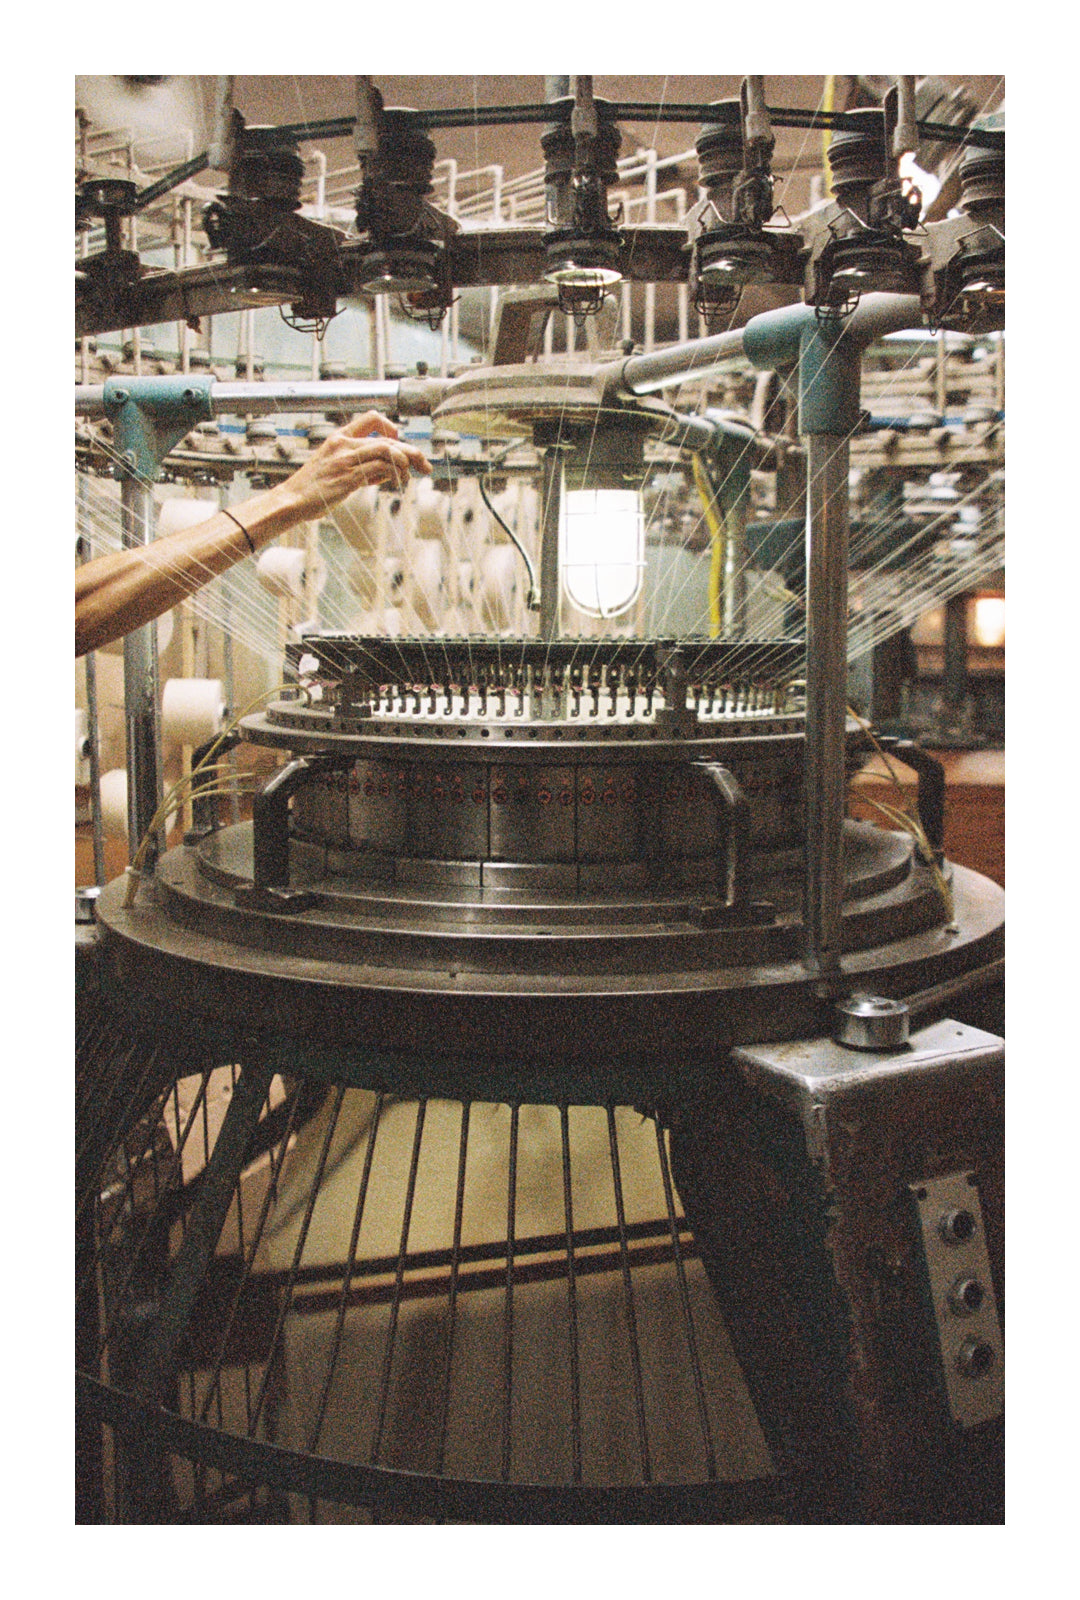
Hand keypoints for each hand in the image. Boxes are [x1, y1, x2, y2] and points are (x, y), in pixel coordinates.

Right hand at [282, 411, 430, 519]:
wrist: (292, 501)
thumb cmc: (313, 489)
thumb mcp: (336, 470)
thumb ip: (362, 468)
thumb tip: (390, 472)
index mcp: (338, 438)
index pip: (371, 418)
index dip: (391, 426)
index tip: (400, 440)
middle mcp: (343, 443)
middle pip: (387, 438)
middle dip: (411, 451)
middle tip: (425, 464)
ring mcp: (345, 459)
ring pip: (387, 450)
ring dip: (406, 461)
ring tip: (411, 475)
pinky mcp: (348, 476)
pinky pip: (381, 468)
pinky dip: (395, 473)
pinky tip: (398, 482)